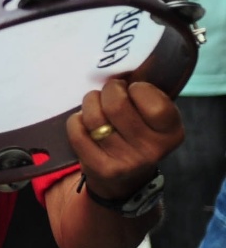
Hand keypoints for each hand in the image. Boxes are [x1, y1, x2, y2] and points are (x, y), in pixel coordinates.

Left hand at [69, 79, 183, 199]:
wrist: (123, 180)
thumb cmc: (136, 135)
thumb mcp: (152, 119)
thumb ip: (145, 97)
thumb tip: (120, 67)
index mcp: (171, 132)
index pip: (152, 100)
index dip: (136, 88)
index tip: (132, 90)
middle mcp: (153, 149)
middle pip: (116, 104)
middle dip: (107, 90)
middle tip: (108, 92)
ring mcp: (127, 161)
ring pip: (94, 116)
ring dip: (90, 103)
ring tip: (94, 105)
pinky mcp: (101, 168)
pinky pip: (78, 130)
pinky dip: (77, 120)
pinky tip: (85, 124)